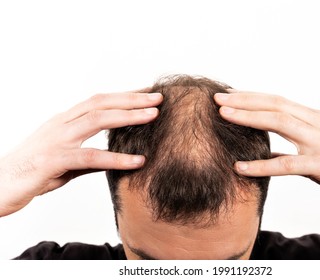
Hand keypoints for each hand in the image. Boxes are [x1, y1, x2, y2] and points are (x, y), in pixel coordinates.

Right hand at [0, 89, 161, 216]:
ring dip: (127, 117)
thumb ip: (88, 159)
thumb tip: (113, 160)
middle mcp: (60, 125)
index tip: (146, 95)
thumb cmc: (30, 173)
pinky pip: (90, 157)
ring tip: (153, 117)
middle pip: (100, 103)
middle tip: (158, 98)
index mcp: (63, 122)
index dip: (124, 96)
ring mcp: (55, 140)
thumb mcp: (65, 162)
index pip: (98, 101)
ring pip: (96, 120)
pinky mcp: (52, 161)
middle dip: (131, 99)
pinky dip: (116, 158)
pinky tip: (137, 161)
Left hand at [215, 90, 319, 213]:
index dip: (251, 97)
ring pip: (280, 123)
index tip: (228, 95)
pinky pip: (288, 164)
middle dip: (244, 100)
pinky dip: (262, 165)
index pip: (277, 101)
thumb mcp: (317, 153)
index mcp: (314, 119)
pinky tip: (241, 167)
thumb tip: (266, 154)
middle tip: (217, 99)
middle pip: (274, 105)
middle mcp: (317, 124)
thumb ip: (291, 151)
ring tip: (223, 116)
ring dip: (249, 118)